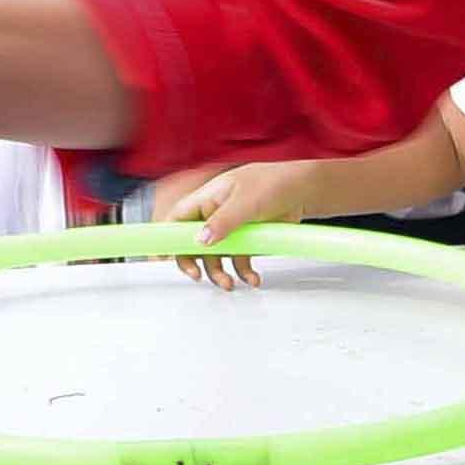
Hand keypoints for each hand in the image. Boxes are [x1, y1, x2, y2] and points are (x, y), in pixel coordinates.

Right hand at [146, 161, 308, 284]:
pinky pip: (238, 260)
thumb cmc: (274, 182)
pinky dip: (243, 272)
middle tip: (197, 275)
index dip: (165, 236)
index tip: (161, 257)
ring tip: (229, 282)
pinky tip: (252, 278)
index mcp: (208, 198)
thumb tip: (201, 240)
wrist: (304, 190)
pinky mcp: (248, 240)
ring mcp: (232, 228)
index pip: (178, 218)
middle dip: (193, 261)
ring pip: (216, 256)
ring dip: (219, 272)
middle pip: (194, 242)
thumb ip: (222, 222)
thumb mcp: (245, 202)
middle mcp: (216, 214)